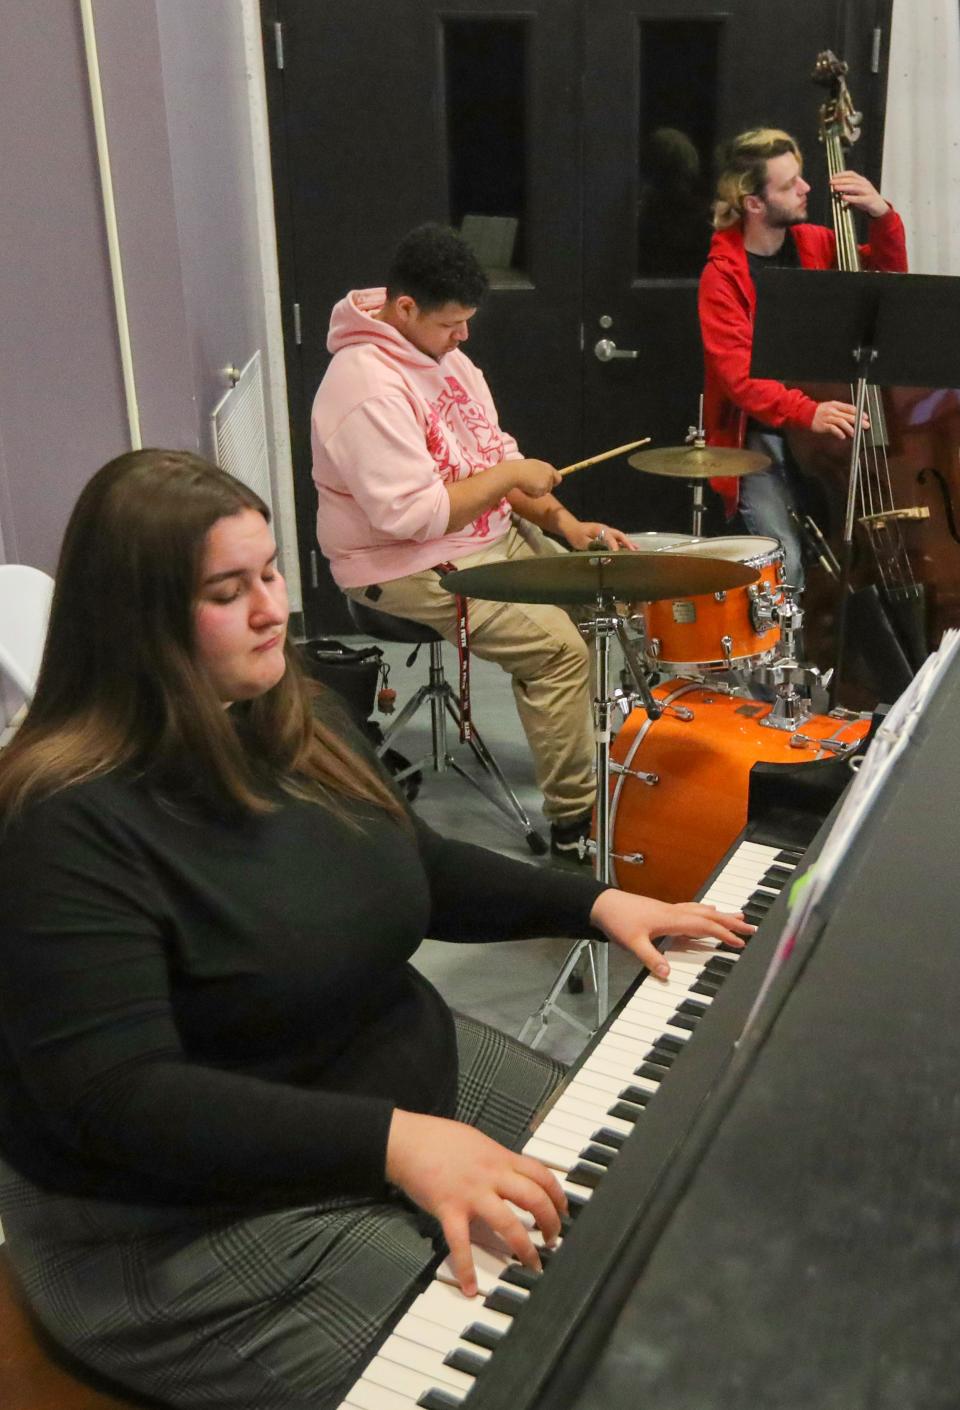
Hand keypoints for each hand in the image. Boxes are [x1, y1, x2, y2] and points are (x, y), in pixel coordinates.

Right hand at [385, 1110, 566, 1295]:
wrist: (407, 1141)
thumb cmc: (439, 1138)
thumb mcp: (477, 1141)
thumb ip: (497, 1159)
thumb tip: (515, 1173)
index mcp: (500, 1157)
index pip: (541, 1174)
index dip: (558, 1195)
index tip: (564, 1211)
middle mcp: (491, 1174)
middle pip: (534, 1198)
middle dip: (550, 1222)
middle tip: (554, 1239)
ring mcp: (471, 1193)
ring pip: (508, 1223)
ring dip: (524, 1247)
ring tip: (533, 1264)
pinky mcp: (448, 1209)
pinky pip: (460, 1243)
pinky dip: (466, 1268)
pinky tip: (470, 1288)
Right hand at [511, 458, 561, 497]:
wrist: (515, 472)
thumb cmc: (518, 469)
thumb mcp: (530, 468)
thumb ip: (538, 473)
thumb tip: (538, 481)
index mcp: (547, 467)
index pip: (557, 477)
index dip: (553, 483)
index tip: (547, 486)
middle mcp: (549, 474)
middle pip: (550, 487)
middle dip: (542, 490)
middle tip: (531, 487)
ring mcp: (547, 481)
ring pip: (543, 493)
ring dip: (535, 492)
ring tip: (526, 485)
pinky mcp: (543, 488)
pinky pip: (537, 496)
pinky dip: (531, 494)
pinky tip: (525, 488)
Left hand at [563, 520, 636, 550]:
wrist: (571, 527)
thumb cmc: (576, 535)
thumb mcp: (582, 543)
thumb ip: (593, 547)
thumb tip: (602, 554)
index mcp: (599, 530)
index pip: (610, 538)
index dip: (614, 547)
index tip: (617, 555)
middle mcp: (605, 529)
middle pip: (619, 535)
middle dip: (627, 543)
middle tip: (634, 550)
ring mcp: (606, 530)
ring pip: (619, 536)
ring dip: (627, 542)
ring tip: (635, 549)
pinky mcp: (605, 534)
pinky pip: (616, 538)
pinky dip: (622, 542)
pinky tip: (628, 547)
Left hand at [589, 889, 753, 977]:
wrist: (603, 904)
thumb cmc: (618, 921)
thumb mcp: (633, 943)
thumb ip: (650, 958)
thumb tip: (668, 974)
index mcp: (671, 919)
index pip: (704, 926)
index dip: (723, 933)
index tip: (740, 942)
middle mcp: (675, 912)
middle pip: (709, 915)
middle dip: (731, 922)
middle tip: (751, 927)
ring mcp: (670, 910)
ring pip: (703, 911)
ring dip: (722, 914)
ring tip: (739, 916)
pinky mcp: (665, 910)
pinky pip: (693, 909)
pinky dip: (706, 911)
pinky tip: (708, 910)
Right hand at [811, 400, 868, 439]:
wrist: (805, 413)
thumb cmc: (820, 412)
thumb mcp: (831, 407)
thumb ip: (841, 411)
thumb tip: (853, 417)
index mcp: (836, 405)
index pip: (850, 408)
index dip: (859, 413)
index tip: (866, 417)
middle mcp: (833, 410)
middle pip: (848, 415)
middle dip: (858, 421)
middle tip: (865, 426)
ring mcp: (827, 417)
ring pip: (841, 422)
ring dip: (849, 428)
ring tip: (854, 433)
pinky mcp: (823, 425)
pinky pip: (832, 428)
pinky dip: (838, 432)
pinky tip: (843, 436)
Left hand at [829, 170, 888, 219]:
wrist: (879, 206)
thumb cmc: (866, 199)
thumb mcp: (857, 192)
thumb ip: (848, 190)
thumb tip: (835, 188)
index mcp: (862, 181)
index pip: (851, 174)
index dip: (842, 174)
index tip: (833, 176)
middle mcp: (865, 184)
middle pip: (852, 180)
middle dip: (841, 180)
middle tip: (831, 182)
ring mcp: (868, 191)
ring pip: (855, 187)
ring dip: (844, 187)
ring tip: (836, 188)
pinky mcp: (869, 200)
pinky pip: (859, 198)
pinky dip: (851, 198)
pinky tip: (844, 198)